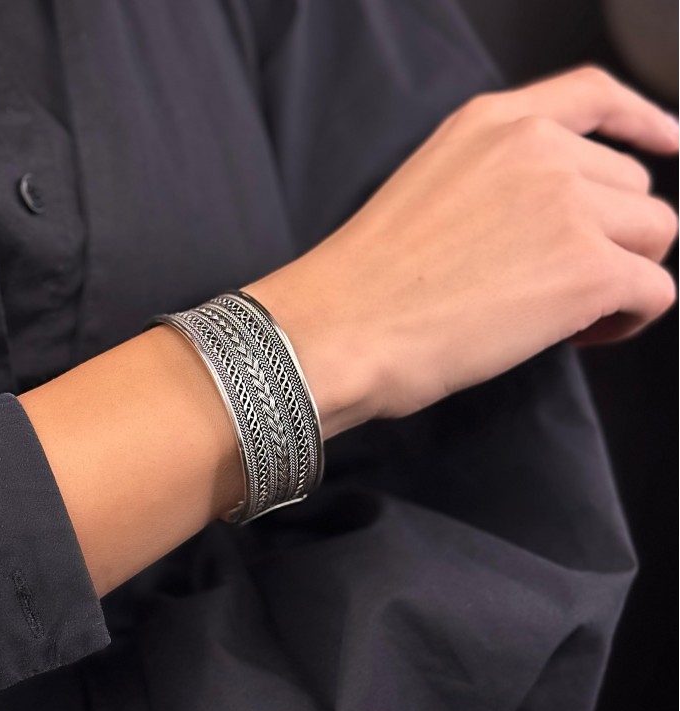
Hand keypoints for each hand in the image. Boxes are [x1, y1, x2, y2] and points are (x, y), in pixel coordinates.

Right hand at [247, 66, 678, 435]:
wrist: (341, 328)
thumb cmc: (362, 284)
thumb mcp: (425, 191)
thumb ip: (492, 183)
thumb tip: (540, 226)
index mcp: (491, 126)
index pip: (595, 97)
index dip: (642, 123)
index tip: (664, 141)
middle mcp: (539, 151)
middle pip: (631, 185)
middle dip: (607, 235)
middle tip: (558, 280)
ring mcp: (569, 206)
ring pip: (652, 235)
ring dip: (621, 274)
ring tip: (569, 313)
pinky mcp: (589, 269)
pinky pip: (654, 291)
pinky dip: (629, 320)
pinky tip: (582, 336)